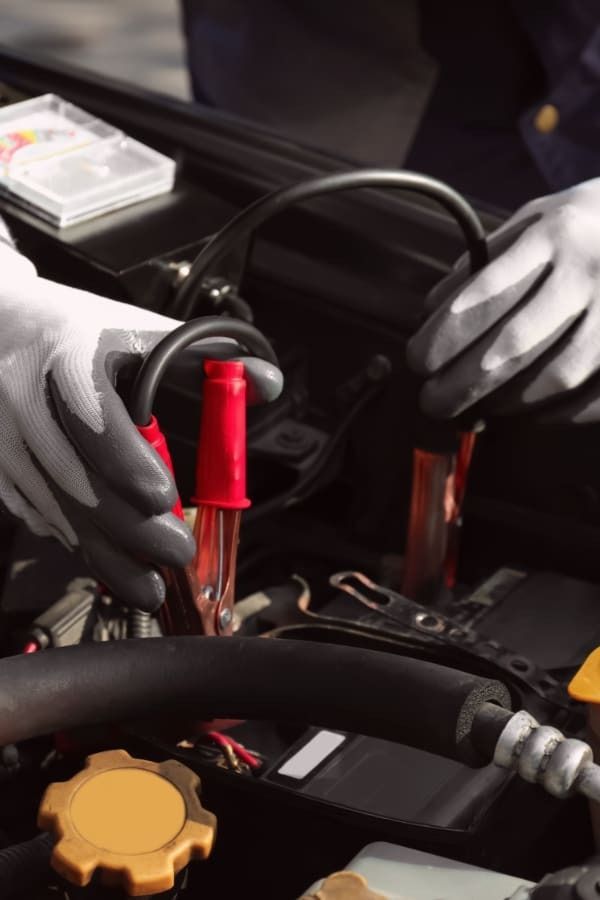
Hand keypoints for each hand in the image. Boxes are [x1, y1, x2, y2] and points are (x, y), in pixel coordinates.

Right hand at [0, 242, 281, 609]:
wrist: (4, 329)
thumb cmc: (77, 333)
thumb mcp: (139, 331)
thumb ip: (205, 359)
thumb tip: (267, 383)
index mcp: (67, 353)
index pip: (92, 411)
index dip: (125, 459)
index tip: (163, 498)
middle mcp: (25, 398)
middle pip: (75, 477)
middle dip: (131, 527)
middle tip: (176, 554)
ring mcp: (5, 438)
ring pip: (56, 509)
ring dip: (106, 553)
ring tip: (149, 585)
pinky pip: (39, 515)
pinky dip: (79, 542)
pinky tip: (111, 561)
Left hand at [407, 178, 599, 422]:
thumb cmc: (585, 228)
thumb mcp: (536, 221)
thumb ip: (485, 263)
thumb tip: (432, 311)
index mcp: (552, 235)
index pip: (485, 294)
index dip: (443, 338)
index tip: (418, 360)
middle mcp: (586, 272)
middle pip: (512, 345)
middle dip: (462, 384)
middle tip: (432, 402)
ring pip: (555, 377)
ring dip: (506, 402)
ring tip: (478, 407)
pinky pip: (594, 396)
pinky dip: (557, 413)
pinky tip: (530, 412)